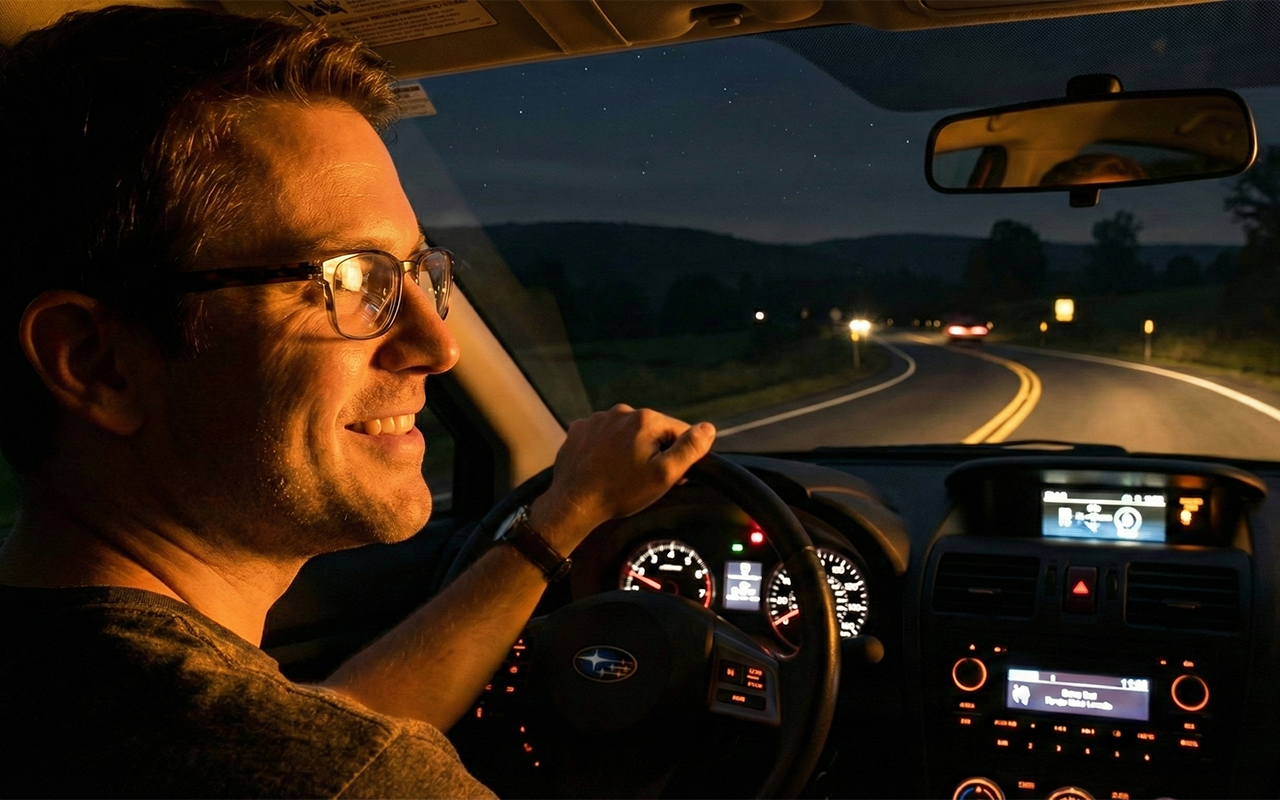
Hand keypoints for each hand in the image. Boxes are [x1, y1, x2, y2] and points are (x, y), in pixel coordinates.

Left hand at [529, 405, 715, 551]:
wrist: (574, 503)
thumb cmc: (621, 491)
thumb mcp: (664, 474)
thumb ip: (690, 449)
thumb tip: (708, 428)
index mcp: (645, 420)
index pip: (678, 431)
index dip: (679, 455)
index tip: (671, 475)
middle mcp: (621, 412)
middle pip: (651, 431)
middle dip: (653, 451)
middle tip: (645, 479)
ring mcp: (597, 420)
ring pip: (626, 432)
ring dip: (629, 449)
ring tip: (622, 475)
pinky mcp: (580, 430)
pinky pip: (603, 436)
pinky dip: (607, 449)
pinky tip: (604, 468)